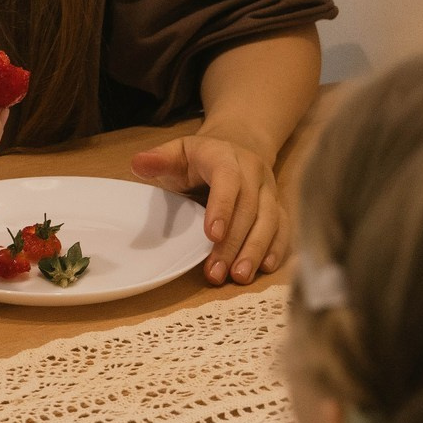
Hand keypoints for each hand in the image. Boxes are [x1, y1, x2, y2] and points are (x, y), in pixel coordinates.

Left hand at [131, 130, 287, 285]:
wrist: (238, 145)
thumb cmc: (200, 157)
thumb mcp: (177, 152)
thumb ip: (159, 159)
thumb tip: (138, 163)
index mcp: (225, 156)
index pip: (228, 179)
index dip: (222, 207)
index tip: (211, 235)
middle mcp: (253, 172)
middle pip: (249, 207)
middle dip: (233, 242)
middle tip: (216, 272)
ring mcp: (269, 190)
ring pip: (270, 220)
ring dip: (255, 250)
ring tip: (238, 277)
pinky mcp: (278, 207)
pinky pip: (283, 228)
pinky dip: (276, 248)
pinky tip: (264, 269)